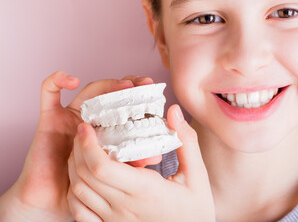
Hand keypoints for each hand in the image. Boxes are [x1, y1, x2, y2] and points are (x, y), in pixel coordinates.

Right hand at [0, 71, 159, 220]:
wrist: (56, 201)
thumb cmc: (87, 186)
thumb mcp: (115, 173)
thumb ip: (132, 162)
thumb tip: (157, 155)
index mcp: (107, 128)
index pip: (124, 103)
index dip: (138, 94)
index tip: (153, 90)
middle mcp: (90, 119)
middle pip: (109, 93)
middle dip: (127, 85)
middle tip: (144, 83)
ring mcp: (70, 116)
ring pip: (88, 91)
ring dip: (106, 84)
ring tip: (125, 85)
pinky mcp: (49, 118)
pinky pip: (48, 92)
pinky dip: (57, 80)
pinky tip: (73, 81)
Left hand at [67, 104, 215, 221]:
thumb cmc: (194, 212)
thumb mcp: (197, 177)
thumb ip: (186, 142)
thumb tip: (174, 111)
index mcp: (145, 190)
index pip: (101, 167)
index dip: (87, 144)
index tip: (86, 127)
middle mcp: (124, 207)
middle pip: (84, 175)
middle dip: (77, 149)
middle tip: (83, 133)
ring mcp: (114, 221)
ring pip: (79, 192)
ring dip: (74, 168)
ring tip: (82, 151)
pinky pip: (79, 212)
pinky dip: (75, 192)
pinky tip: (83, 179)